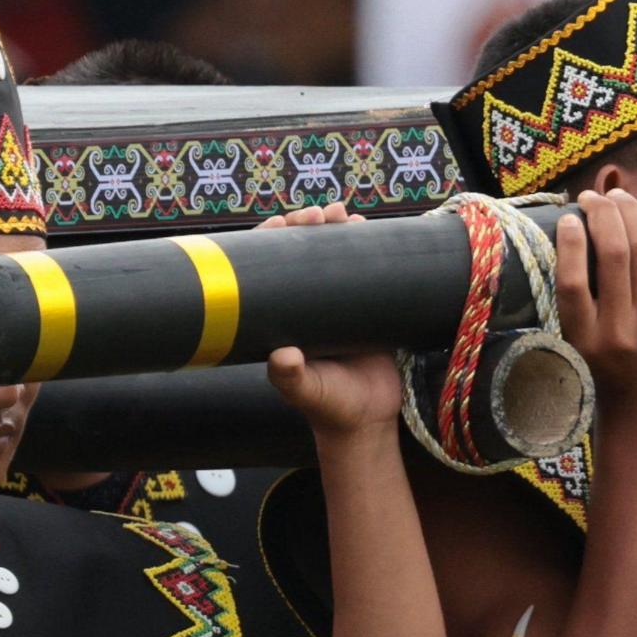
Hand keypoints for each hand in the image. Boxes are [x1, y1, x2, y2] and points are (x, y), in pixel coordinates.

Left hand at [246, 204, 405, 431]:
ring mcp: (337, 303)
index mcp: (281, 315)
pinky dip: (365, 246)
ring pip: (333, 255)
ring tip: (343, 215)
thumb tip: (283, 356)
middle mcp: (306, 304)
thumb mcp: (305, 391)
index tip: (281, 224)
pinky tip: (366, 227)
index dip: (272, 240)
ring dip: (336, 230)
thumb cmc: (328, 406)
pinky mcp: (366, 309)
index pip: (269, 266)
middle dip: (307, 227)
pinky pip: (365, 269)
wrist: (367, 421)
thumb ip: (291, 377)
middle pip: (301, 252)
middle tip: (317, 216)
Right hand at [555, 188, 636, 407]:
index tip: (569, 218)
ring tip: (618, 196)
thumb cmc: (606, 366)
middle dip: (601, 214)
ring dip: (629, 212)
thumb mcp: (577, 340)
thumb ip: (574, 300)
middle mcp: (619, 327)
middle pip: (610, 254)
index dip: (569, 242)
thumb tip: (570, 236)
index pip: (572, 281)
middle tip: (592, 197)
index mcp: (584, 335)